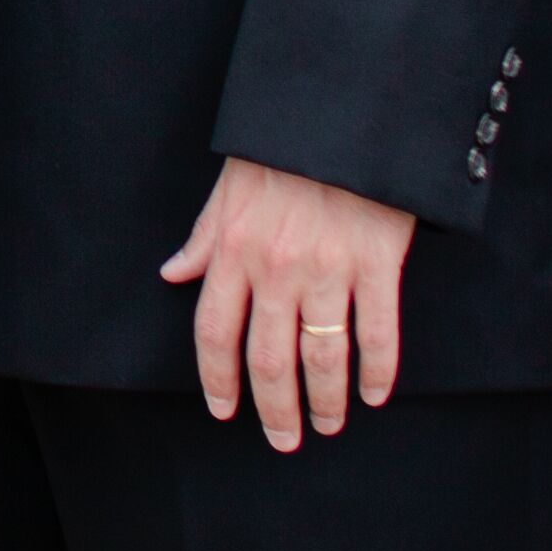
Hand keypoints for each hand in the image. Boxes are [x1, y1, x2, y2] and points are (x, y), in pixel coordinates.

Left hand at [162, 155, 414, 448]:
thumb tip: (173, 275)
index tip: (225, 411)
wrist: (343, 110)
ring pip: (322, 355)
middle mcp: (276, 268)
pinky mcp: (378, 263)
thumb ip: (203, 239)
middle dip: (274, 408)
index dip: (217, 379)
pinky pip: (378, 332)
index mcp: (233, 249)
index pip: (214, 332)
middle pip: (267, 358)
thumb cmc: (281, 149)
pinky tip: (373, 395)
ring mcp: (329, 268)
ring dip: (323, 400)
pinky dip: (377, 371)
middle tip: (283, 440)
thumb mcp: (227, 189)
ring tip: (326, 425)